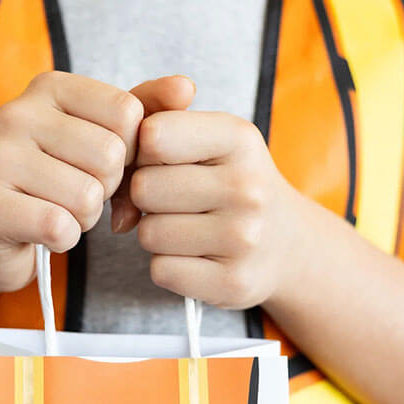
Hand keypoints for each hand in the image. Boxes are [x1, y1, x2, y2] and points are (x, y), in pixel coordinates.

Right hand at [0, 72, 194, 295]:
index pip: (127, 114)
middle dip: (107, 189)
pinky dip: (64, 239)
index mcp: (50, 86)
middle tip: (78, 193)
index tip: (102, 164)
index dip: (131, 153)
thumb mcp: (106, 141)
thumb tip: (186, 88)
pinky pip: (59, 227)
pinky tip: (45, 232)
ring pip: (87, 196)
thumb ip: (146, 112)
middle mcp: (17, 112)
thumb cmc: (59, 183)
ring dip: (85, 218)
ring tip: (59, 211)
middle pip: (110, 155)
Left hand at [127, 110, 301, 308]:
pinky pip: (161, 270)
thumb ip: (157, 121)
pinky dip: (168, 266)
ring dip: (156, 234)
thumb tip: (115, 167)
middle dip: (147, 197)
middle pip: (143, 188)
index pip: (152, 135)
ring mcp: (243, 238)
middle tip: (177, 202)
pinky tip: (195, 257)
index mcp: (239, 139)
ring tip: (188, 229)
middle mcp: (247, 187)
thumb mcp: (211, 138)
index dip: (142, 151)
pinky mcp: (232, 282)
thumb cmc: (231, 184)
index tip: (163, 161)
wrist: (288, 244)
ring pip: (149, 234)